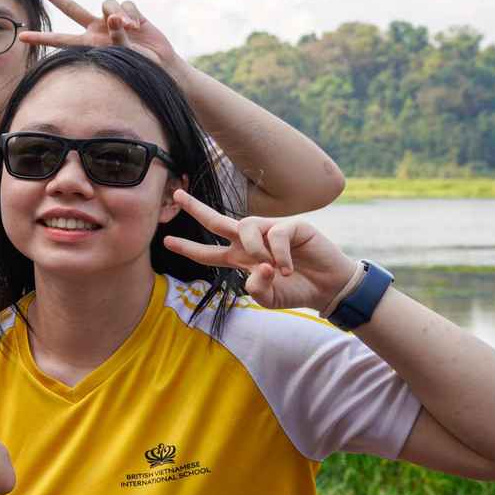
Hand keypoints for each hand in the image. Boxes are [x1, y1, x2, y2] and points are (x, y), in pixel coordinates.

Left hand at [19, 0, 185, 76]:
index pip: (60, 40)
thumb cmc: (137, 66)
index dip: (42, 38)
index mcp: (87, 44)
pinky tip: (138, 28)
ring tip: (130, 30)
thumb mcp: (123, 55)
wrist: (159, 64)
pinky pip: (126, 4)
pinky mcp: (128, 11)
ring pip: (107, 3)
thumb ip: (116, 36)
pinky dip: (132, 14)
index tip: (21, 37)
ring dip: (119, 14)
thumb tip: (114, 17)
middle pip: (71, 8)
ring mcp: (111, 18)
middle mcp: (95, 28)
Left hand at [161, 188, 355, 309]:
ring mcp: (271, 231)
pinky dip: (279, 254)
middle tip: (176, 196)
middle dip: (196, 208)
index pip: (208, 253)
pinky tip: (287, 267)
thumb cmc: (295, 290)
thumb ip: (256, 290)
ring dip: (253, 248)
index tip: (167, 241)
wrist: (327, 287)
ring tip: (270, 267)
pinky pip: (276, 234)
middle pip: (217, 221)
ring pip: (245, 226)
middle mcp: (251, 241)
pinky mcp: (292, 226)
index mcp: (240, 259)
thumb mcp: (269, 299)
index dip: (189, 248)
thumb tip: (256, 270)